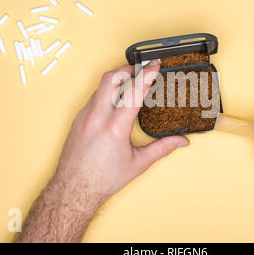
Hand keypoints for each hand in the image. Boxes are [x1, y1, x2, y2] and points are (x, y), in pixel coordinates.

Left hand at [55, 60, 188, 198]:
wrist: (73, 190)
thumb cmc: (102, 180)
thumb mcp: (138, 164)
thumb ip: (162, 148)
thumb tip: (180, 141)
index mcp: (114, 128)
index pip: (134, 91)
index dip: (147, 74)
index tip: (155, 64)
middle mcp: (96, 117)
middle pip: (111, 78)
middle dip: (128, 68)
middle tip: (140, 68)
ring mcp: (84, 116)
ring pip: (101, 87)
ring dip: (116, 80)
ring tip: (130, 83)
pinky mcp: (77, 120)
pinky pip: (93, 98)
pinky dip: (107, 93)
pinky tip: (115, 102)